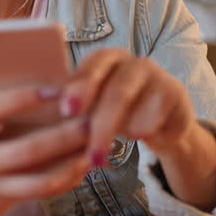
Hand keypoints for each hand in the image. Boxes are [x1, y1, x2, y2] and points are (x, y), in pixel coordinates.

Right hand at [0, 86, 89, 215]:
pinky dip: (62, 181)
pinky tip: (79, 169)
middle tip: (91, 122)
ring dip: (70, 166)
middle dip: (63, 137)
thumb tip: (40, 94)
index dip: (23, 98)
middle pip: (25, 150)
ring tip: (93, 151)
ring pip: (37, 181)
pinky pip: (37, 195)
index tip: (55, 89)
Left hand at [58, 48, 197, 165]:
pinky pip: (157, 117)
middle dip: (100, 124)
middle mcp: (133, 62)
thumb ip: (72, 102)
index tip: (66, 110)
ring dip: (118, 134)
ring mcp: (158, 76)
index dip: (79, 87)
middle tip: (89, 152)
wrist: (160, 122)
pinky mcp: (176, 94)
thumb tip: (39, 105)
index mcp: (106, 58)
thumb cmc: (112, 112)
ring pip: (138, 108)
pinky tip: (134, 139)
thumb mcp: (92, 106)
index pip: (92, 67)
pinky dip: (142, 131)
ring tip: (100, 157)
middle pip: (116, 91)